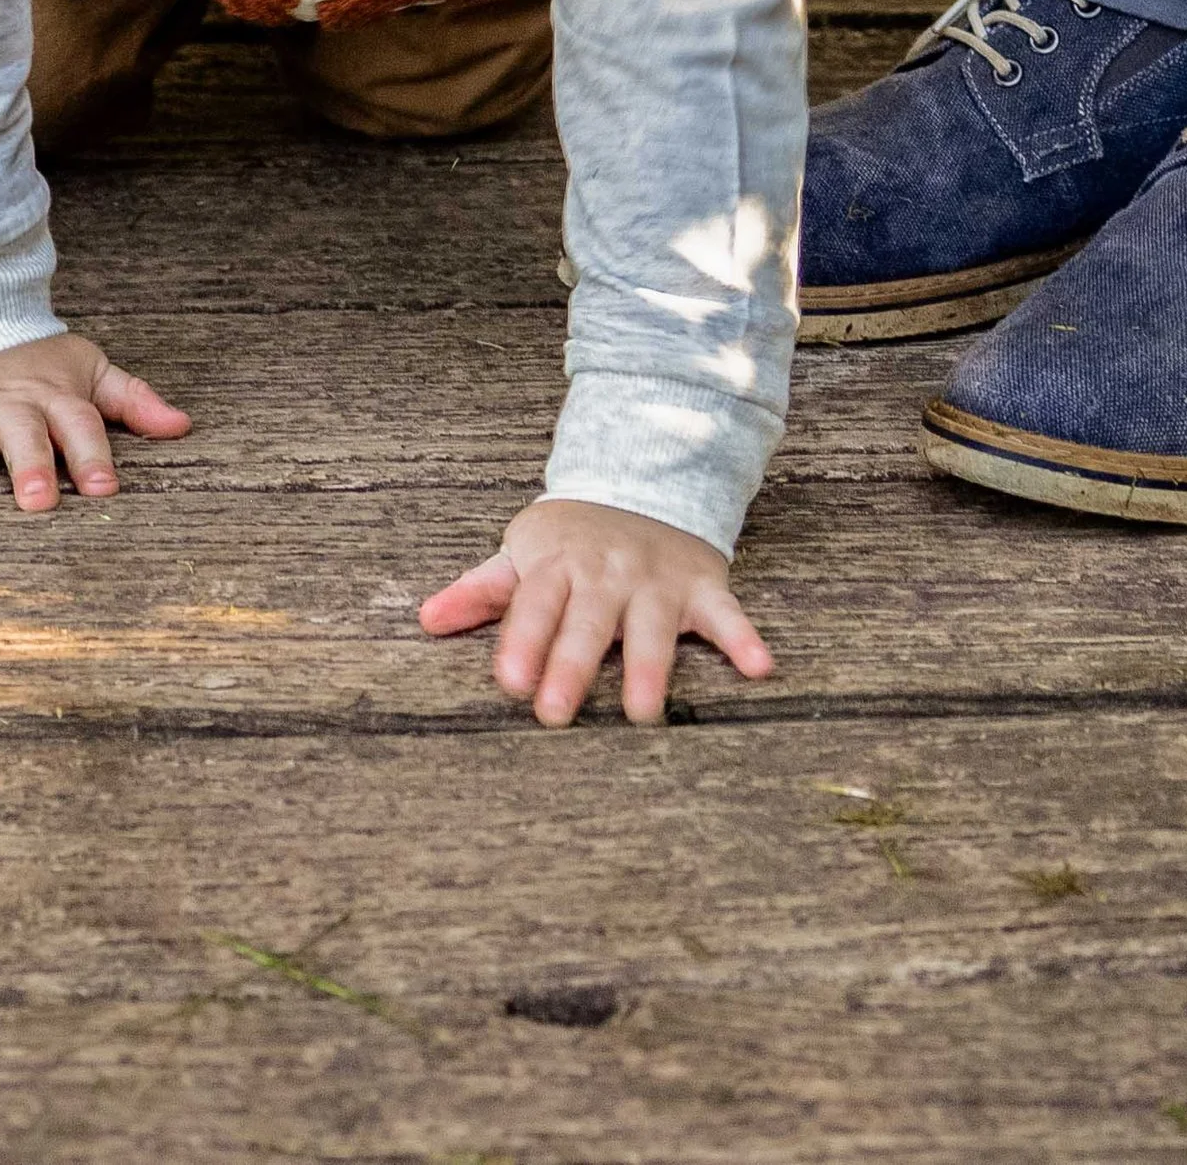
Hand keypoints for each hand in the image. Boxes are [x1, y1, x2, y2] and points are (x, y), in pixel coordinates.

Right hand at [0, 328, 188, 508]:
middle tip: (38, 501)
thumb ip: (132, 400)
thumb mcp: (88, 370)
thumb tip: (182, 425)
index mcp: (53, 396)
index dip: (93, 456)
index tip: (104, 489)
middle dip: (31, 466)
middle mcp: (9, 402)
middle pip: (23, 434)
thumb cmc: (35, 359)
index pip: (80, 425)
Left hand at [420, 498, 774, 727]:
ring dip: (649, 667)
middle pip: (587, 623)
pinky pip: (727, 614)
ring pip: (652, 627)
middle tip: (555, 713)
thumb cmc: (573, 535)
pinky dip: (744, 638)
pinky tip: (760, 667)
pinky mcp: (702, 585)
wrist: (646, 472)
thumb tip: (426, 620)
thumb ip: (482, 590)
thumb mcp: (525, 551)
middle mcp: (607, 572)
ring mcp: (657, 579)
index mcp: (559, 564)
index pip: (535, 604)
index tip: (508, 681)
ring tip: (642, 714)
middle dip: (572, 665)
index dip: (522, 641)